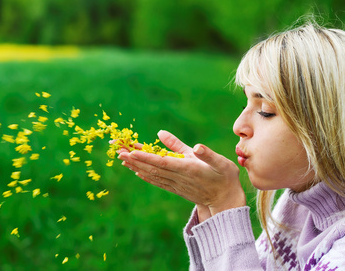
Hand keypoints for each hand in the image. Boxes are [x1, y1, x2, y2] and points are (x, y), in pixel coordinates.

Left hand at [117, 130, 245, 218]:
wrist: (225, 200)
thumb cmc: (224, 177)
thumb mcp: (218, 161)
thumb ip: (204, 152)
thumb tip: (196, 145)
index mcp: (188, 169)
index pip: (162, 162)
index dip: (146, 157)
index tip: (132, 151)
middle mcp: (178, 178)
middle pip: (152, 167)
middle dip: (134, 159)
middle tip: (118, 150)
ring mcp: (176, 184)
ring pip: (152, 174)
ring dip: (136, 166)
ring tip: (122, 157)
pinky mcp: (176, 188)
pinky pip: (157, 181)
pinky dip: (145, 175)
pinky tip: (136, 171)